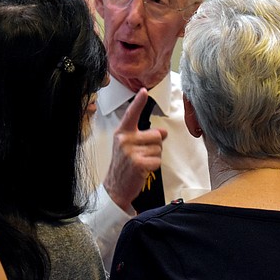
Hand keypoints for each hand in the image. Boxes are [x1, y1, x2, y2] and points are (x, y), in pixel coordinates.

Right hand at [103, 88, 167, 212]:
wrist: (115, 188)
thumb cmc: (124, 166)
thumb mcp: (130, 147)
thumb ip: (145, 136)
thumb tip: (163, 132)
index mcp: (122, 133)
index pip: (131, 114)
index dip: (138, 102)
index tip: (144, 91)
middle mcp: (125, 139)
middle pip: (156, 135)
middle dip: (155, 146)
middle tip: (142, 156)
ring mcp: (130, 151)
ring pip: (158, 149)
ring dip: (154, 158)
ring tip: (141, 163)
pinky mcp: (138, 163)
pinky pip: (157, 160)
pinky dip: (154, 167)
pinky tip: (143, 170)